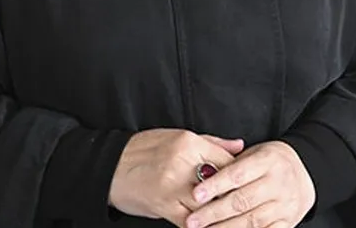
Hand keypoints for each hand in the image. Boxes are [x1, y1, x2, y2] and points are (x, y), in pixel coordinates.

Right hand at [108, 129, 244, 224]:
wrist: (109, 166)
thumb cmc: (143, 150)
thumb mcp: (176, 137)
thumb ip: (211, 143)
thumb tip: (239, 146)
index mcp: (188, 142)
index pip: (226, 161)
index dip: (239, 176)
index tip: (246, 185)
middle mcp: (182, 162)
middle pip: (220, 184)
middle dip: (232, 196)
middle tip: (244, 205)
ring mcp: (173, 186)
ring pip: (208, 205)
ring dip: (219, 214)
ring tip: (230, 218)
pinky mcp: (164, 206)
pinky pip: (191, 221)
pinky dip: (201, 225)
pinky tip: (207, 224)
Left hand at [185, 141, 314, 227]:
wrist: (306, 171)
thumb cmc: (271, 162)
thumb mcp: (255, 153)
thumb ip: (230, 163)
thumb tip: (201, 175)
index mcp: (268, 161)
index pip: (237, 174)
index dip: (216, 185)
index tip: (196, 194)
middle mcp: (278, 183)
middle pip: (242, 201)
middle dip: (213, 213)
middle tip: (192, 221)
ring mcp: (284, 205)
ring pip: (252, 221)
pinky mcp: (288, 222)